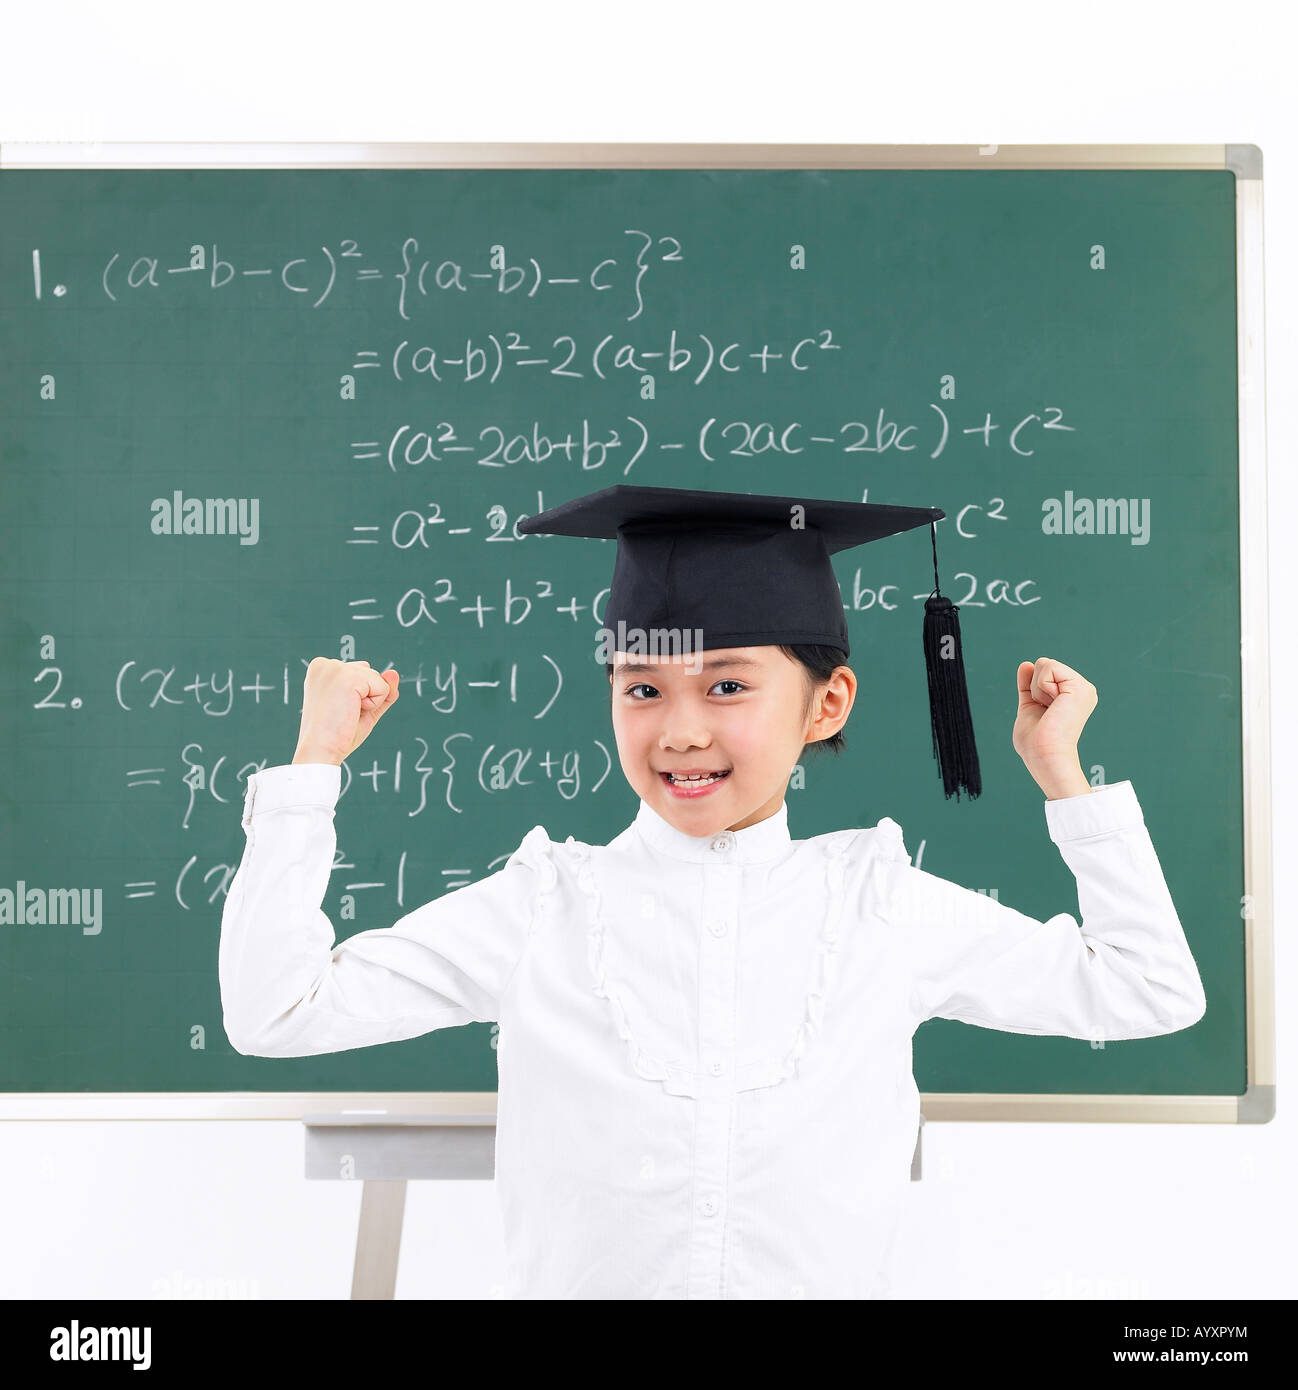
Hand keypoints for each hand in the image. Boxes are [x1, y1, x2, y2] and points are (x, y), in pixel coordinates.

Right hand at [293, 658, 399, 765]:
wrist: (320, 751)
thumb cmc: (336, 733)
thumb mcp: (362, 708)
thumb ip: (379, 690)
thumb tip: (394, 673)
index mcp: (322, 669)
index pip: (360, 672)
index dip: (359, 696)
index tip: (337, 710)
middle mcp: (326, 664)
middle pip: (370, 672)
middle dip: (365, 697)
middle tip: (342, 714)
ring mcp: (336, 668)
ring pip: (378, 679)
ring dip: (370, 701)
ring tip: (346, 713)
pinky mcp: (349, 677)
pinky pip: (383, 688)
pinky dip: (374, 704)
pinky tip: (351, 711)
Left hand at [1012, 657, 1096, 774]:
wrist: (1044, 755)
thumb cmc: (1035, 742)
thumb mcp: (1029, 707)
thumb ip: (1028, 686)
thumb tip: (1026, 664)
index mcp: (1072, 695)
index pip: (1043, 673)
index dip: (1033, 690)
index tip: (1044, 713)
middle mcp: (1082, 689)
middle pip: (1044, 664)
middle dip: (1035, 687)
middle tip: (1046, 712)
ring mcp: (1083, 687)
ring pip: (1045, 663)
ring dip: (1038, 689)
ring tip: (1050, 710)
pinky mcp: (1080, 686)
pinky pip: (1049, 667)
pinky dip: (1041, 686)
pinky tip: (1053, 705)